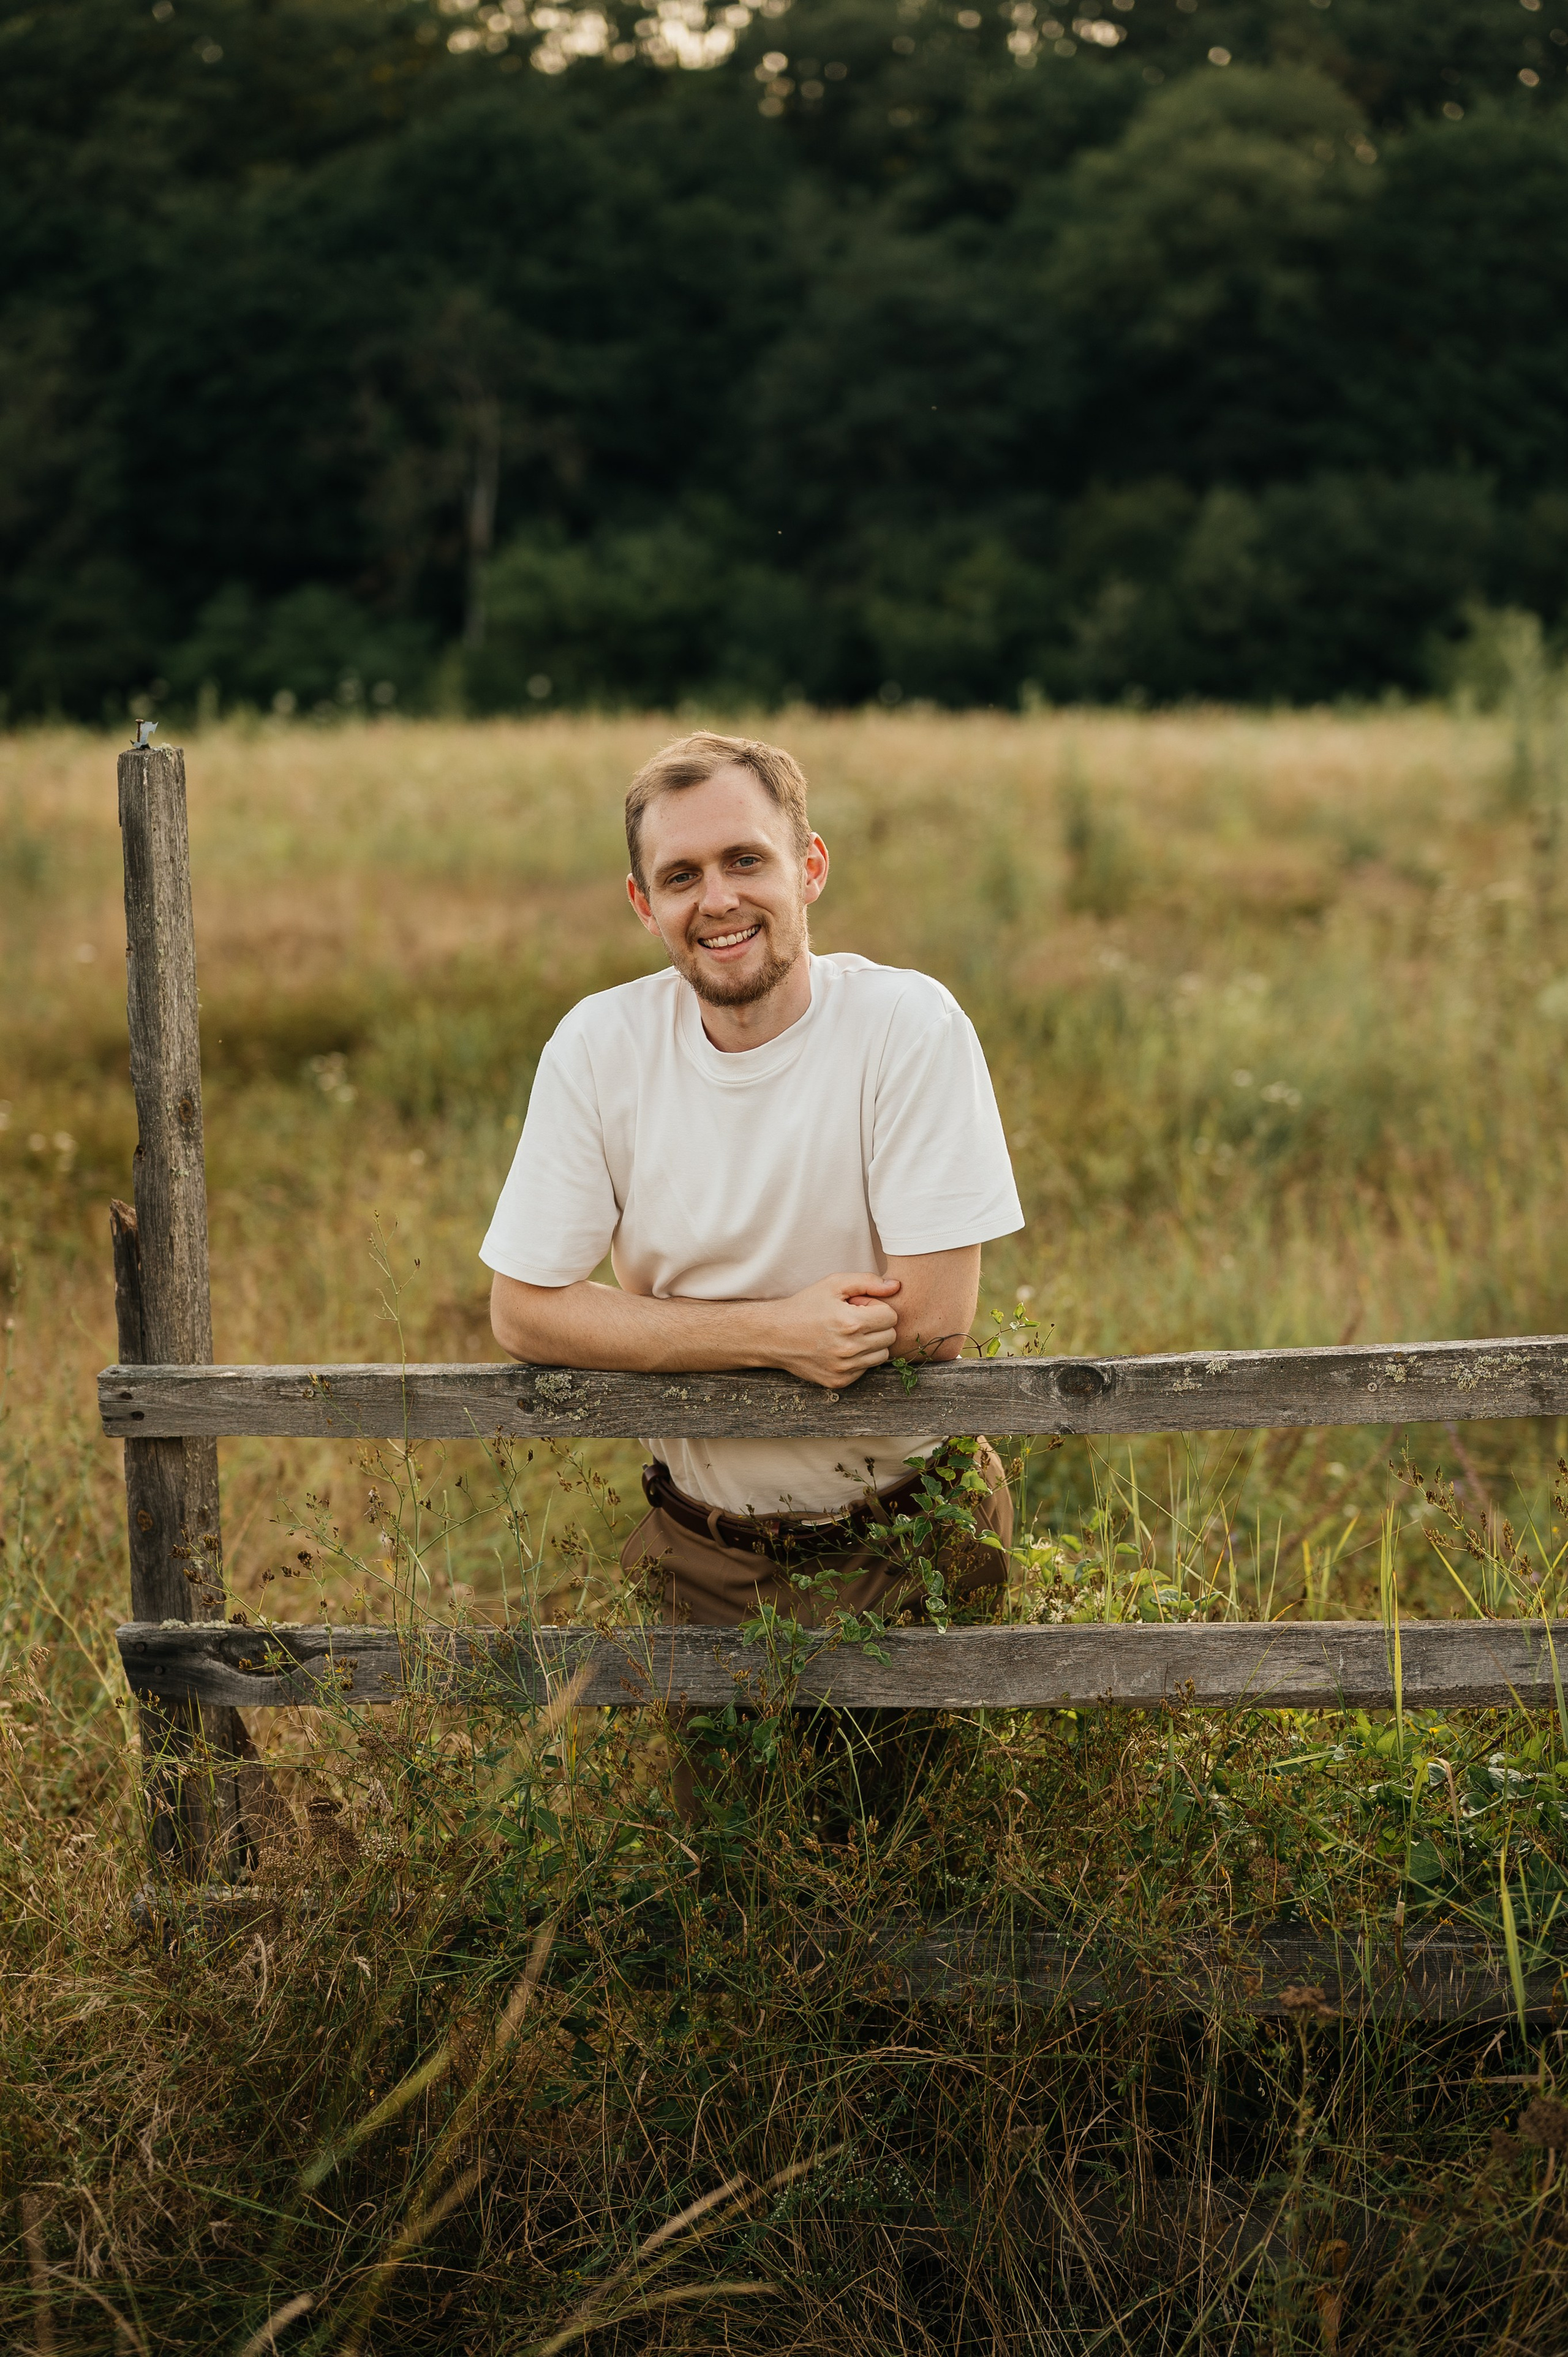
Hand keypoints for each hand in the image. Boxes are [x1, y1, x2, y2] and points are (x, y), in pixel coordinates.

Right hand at [767, 1271, 901, 1388]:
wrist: (775, 1335)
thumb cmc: (805, 1306)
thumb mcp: (834, 1284)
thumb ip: (868, 1281)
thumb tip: (896, 1286)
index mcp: (851, 1322)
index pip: (891, 1317)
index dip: (877, 1307)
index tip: (859, 1306)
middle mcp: (849, 1349)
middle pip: (890, 1337)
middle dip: (877, 1325)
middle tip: (855, 1319)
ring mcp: (844, 1368)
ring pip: (881, 1356)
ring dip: (871, 1343)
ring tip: (850, 1334)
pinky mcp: (839, 1382)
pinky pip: (865, 1369)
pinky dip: (859, 1359)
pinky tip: (841, 1348)